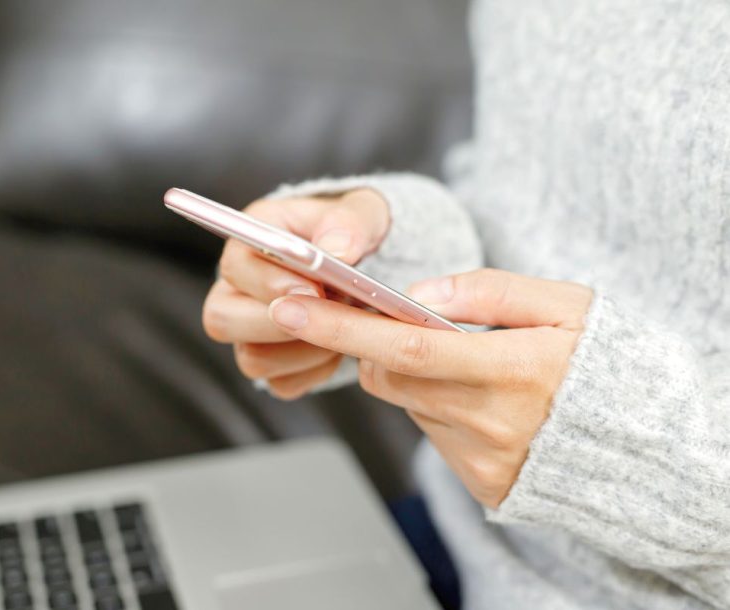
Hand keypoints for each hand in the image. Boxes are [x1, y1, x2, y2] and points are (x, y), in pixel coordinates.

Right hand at [202, 189, 390, 397]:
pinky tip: (339, 348)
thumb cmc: (351, 233)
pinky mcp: (269, 362)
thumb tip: (337, 250)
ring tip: (343, 327)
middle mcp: (234, 288)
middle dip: (279, 324)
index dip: (268, 282)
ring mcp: (246, 330)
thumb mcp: (360, 213)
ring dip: (304, 350)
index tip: (313, 288)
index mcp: (248, 241)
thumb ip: (349, 223)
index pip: (233, 265)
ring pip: (252, 359)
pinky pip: (281, 384)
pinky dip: (315, 372)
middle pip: (221, 320)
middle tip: (330, 316)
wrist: (362, 267)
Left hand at [267, 268, 592, 506]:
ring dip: (413, 375)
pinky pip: (429, 431)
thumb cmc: (602, 361)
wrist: (640, 443)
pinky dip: (435, 406)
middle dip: (374, 344)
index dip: (342, 325)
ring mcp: (484, 458)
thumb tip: (420, 292)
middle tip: (396, 321)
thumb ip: (491, 291)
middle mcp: (494, 421)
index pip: (406, 345)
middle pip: (391, 376)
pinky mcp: (480, 482)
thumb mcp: (566, 305)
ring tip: (466, 363)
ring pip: (407, 402)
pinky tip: (478, 398)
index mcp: (515, 369)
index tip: (290, 306)